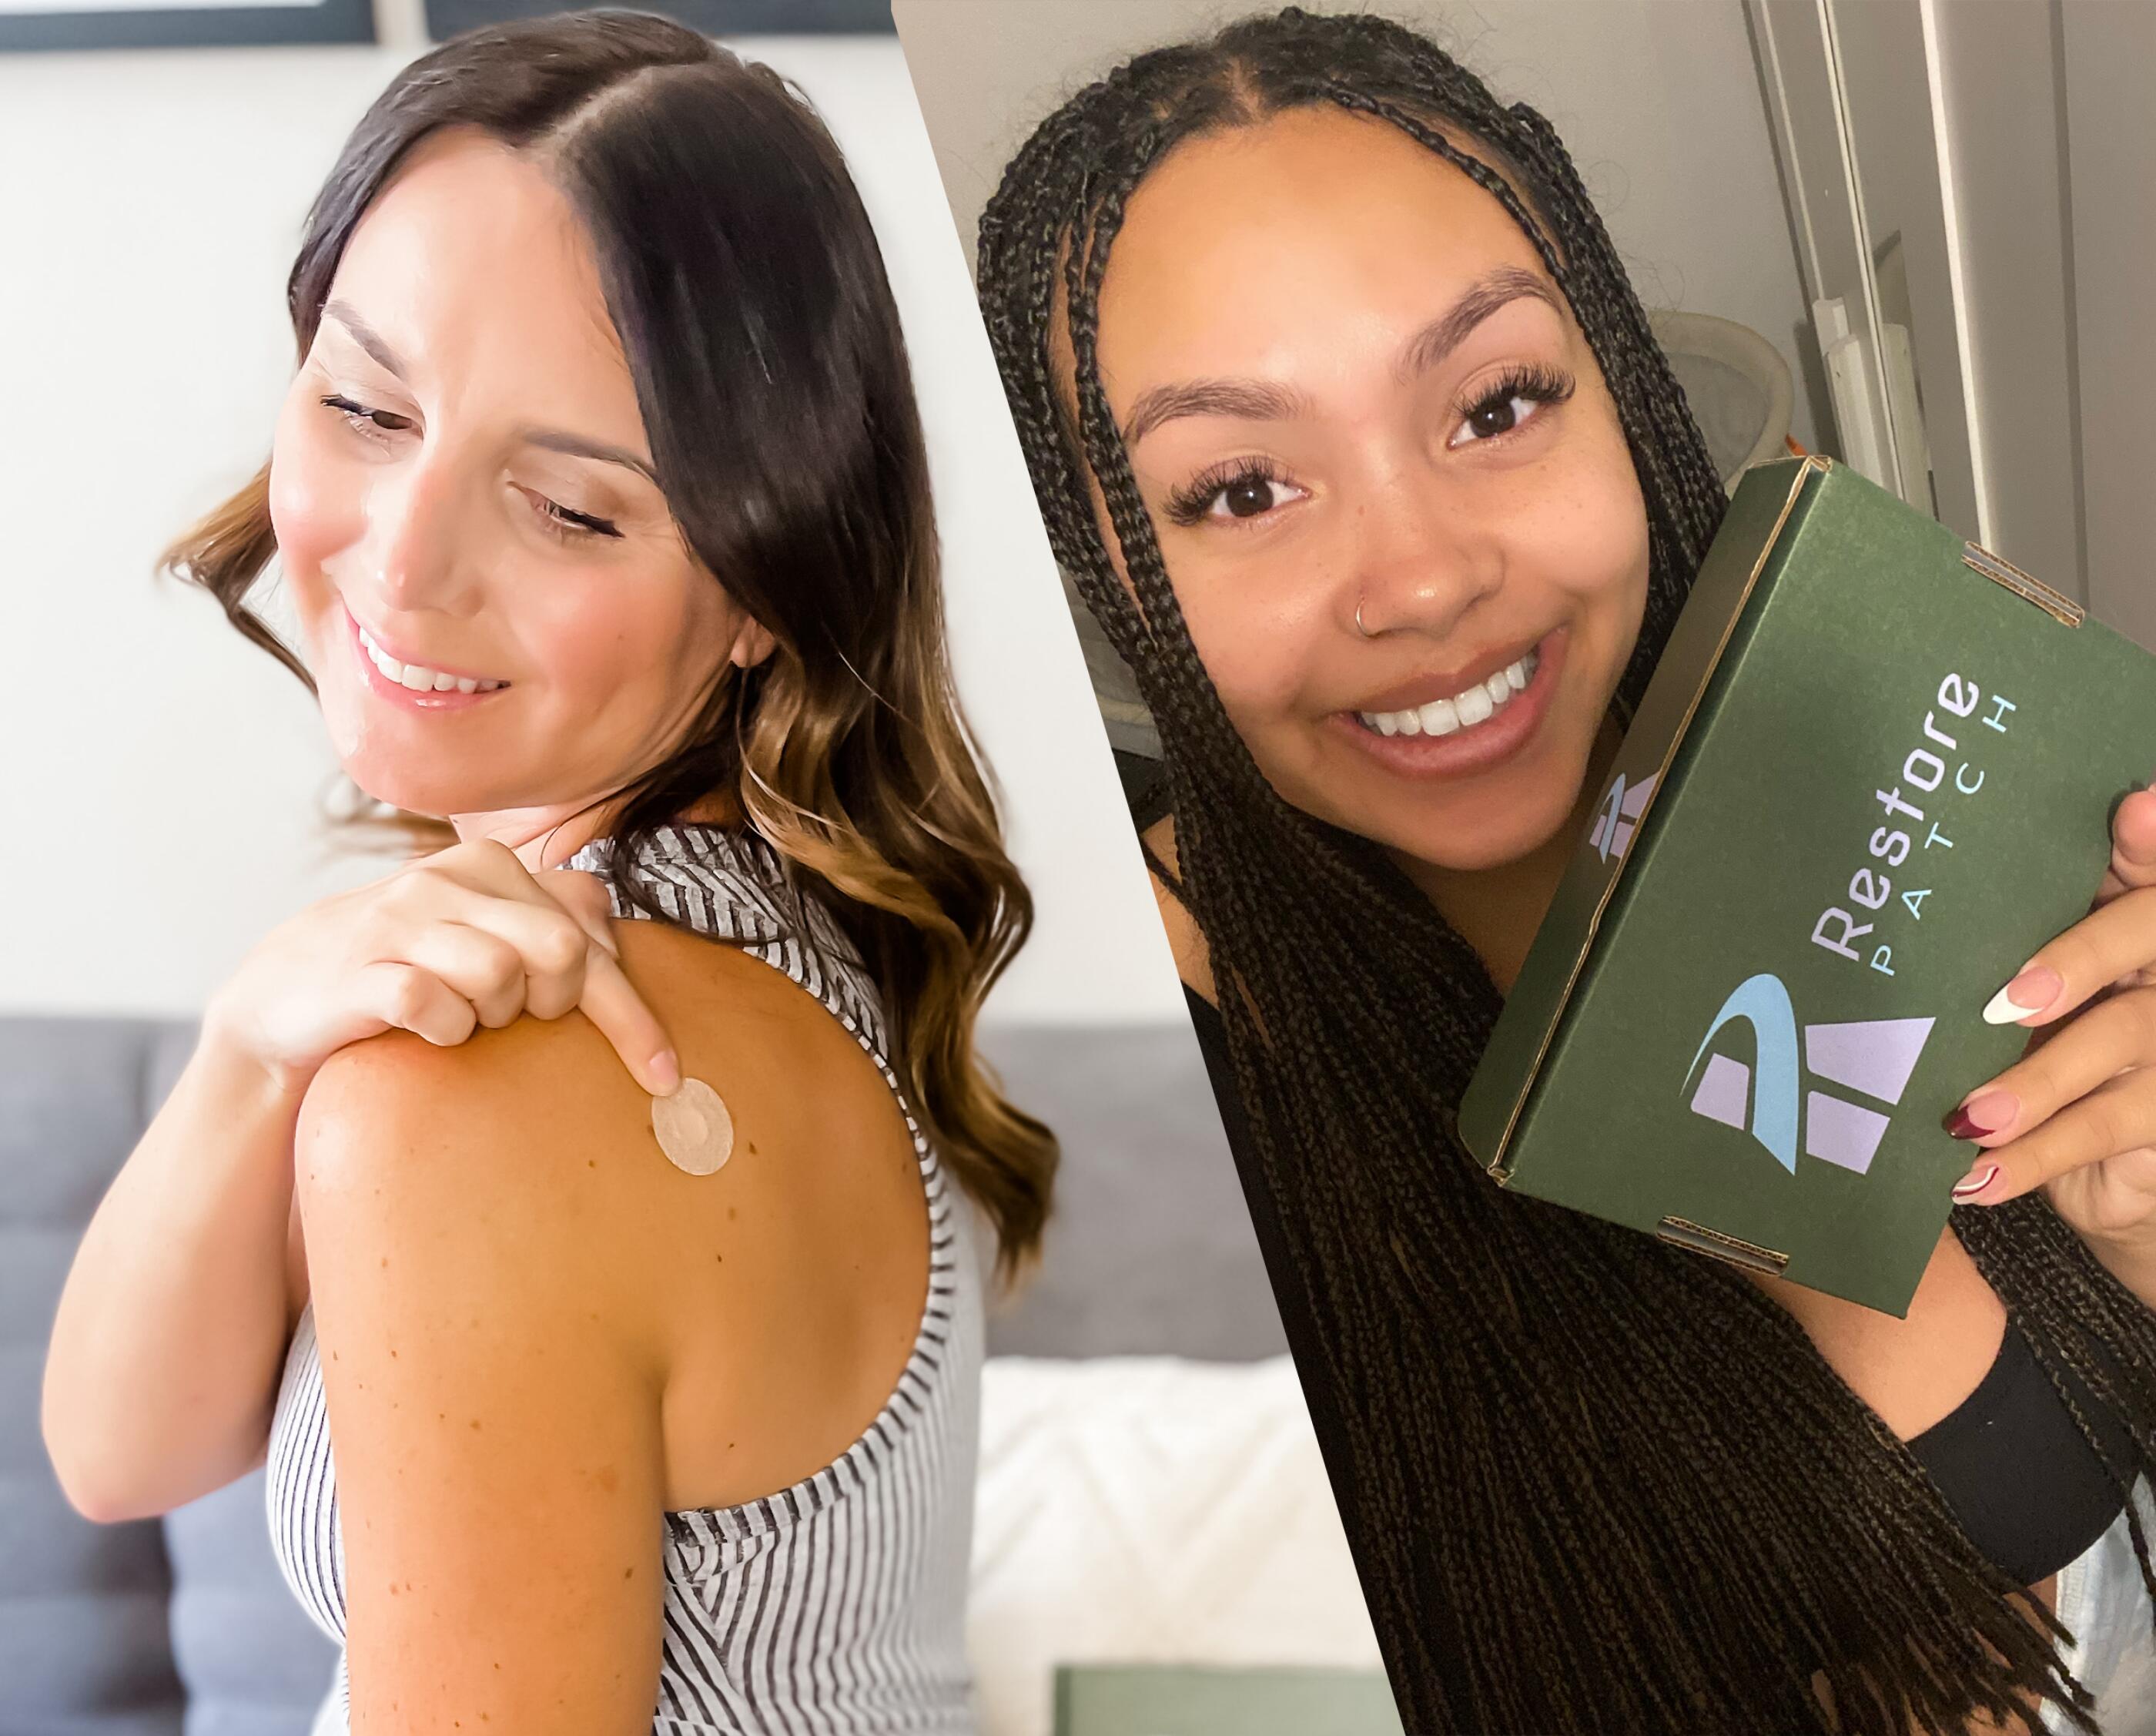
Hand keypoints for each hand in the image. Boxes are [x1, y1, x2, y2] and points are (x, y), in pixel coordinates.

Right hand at [204, 838, 676, 1099]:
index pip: (590, 934)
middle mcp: (445, 879)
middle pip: (561, 952)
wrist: (287, 996)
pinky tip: (424, 1031)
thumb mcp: (485, 938)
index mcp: (490, 867)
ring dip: (488, 1019)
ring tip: (457, 1019)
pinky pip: (433, 1005)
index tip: (666, 1078)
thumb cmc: (410, 970)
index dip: (632, 1014)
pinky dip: (442, 1030)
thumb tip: (618, 941)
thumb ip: (558, 924)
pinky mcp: (357, 968)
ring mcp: (396, 920)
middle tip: (513, 1020)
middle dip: (553, 1004)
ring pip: (501, 977)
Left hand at [1942, 783, 2155, 1249]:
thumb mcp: (2013, 988)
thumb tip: (1892, 900)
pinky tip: (1977, 1178)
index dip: (2148, 839)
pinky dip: (2036, 1157)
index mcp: (2128, 914)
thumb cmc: (2043, 1049)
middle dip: (2076, 962)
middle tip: (2005, 1001)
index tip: (2133, 809)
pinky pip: (2108, 1127)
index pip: (2145, 863)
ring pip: (2125, 1038)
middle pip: (2143, 934)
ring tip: (1968, 1117)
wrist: (2110, 1169)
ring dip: (2037, 1083)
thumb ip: (1987, 936)